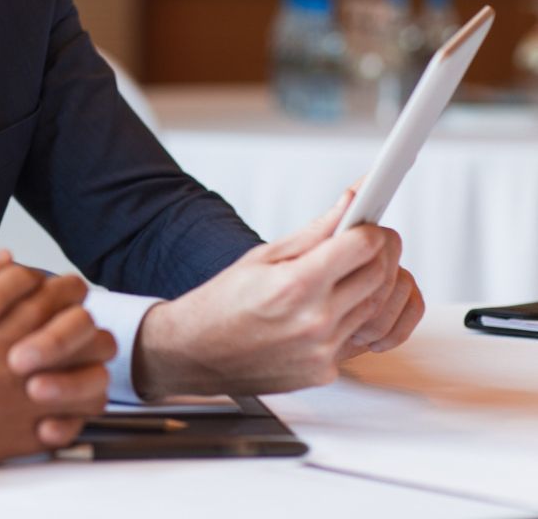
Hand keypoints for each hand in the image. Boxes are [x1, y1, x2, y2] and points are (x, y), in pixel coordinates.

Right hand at [132, 189, 422, 397]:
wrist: (194, 353)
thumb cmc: (220, 305)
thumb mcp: (261, 257)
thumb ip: (313, 233)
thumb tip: (348, 204)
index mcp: (296, 284)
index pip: (362, 247)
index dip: (371, 231)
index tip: (369, 226)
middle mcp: (314, 321)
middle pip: (379, 276)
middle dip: (381, 254)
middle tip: (367, 245)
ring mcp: (323, 350)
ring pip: (376, 308)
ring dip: (371, 287)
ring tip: (347, 276)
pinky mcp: (325, 371)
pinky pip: (359, 338)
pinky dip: (353, 319)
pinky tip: (330, 309)